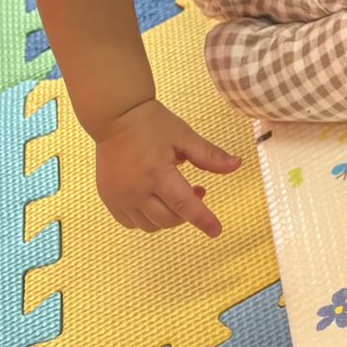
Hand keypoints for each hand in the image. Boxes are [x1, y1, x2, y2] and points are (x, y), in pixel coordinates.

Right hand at [94, 98, 239, 236]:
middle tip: (198, 191)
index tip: (216, 230)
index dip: (203, 219)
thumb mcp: (184, 136)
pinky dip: (147, 219)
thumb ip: (209, 155)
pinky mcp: (109, 199)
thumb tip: (237, 165)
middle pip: (168, 219)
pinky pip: (130, 222)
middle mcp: (136, 190)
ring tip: (176, 194)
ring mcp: (119, 198)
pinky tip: (155, 200)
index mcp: (157, 173)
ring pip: (150, 225)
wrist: (116, 116)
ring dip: (168, 217)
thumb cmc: (152, 124)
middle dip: (188, 213)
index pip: (184, 205)